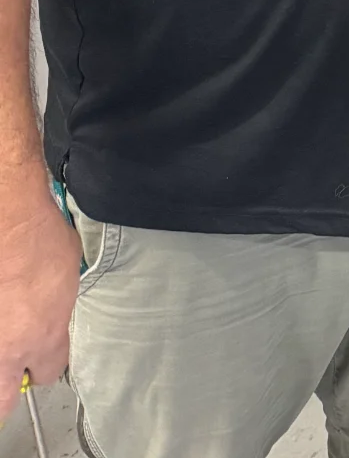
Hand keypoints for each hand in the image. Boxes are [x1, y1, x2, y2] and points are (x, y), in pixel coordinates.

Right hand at [0, 181, 82, 424]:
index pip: (50, 373)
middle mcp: (9, 350)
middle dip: (9, 391)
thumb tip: (52, 309)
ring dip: (0, 360)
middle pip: (4, 401)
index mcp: (45, 338)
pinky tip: (1, 310)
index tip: (44, 351)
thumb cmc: (42, 238)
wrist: (9, 221)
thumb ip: (58, 306)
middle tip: (12, 371)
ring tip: (7, 337)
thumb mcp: (68, 275)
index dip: (47, 362)